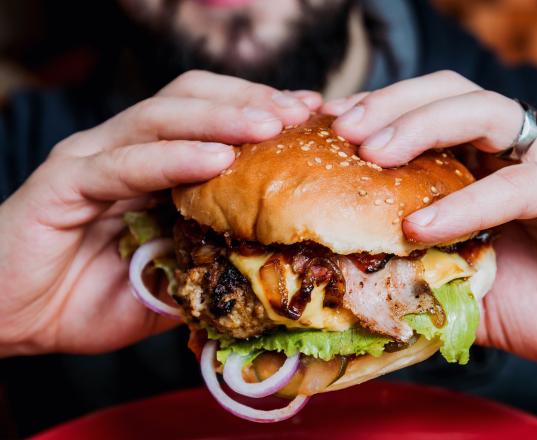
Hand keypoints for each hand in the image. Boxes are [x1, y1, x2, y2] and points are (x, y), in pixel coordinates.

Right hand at [0, 70, 320, 356]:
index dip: (260, 113)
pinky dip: (173, 157)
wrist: (13, 319)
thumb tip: (271, 266)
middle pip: (192, 98)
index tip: (312, 120)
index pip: (212, 120)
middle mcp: (125, 150)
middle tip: (300, 113)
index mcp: (153, 167)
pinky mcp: (66, 181)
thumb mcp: (170, 285)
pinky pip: (126, 162)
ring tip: (271, 125)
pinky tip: (216, 159)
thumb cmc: (89, 299)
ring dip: (221, 117)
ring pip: (163, 117)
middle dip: (251, 101)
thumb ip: (208, 266)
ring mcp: (94, 159)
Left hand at [324, 71, 536, 365]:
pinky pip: (519, 183)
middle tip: (342, 130)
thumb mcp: (463, 285)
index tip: (326, 129)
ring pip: (483, 111)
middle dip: (389, 105)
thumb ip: (419, 273)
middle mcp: (519, 146)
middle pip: (447, 92)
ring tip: (372, 154)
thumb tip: (353, 282)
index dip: (375, 114)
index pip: (423, 113)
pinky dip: (467, 202)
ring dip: (421, 126)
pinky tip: (422, 224)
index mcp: (486, 159)